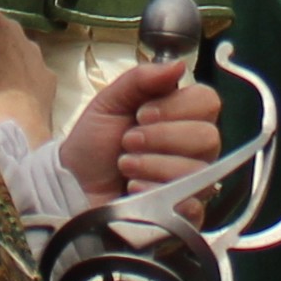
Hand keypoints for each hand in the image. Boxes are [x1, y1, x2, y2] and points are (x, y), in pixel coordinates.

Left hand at [59, 60, 222, 211]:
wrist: (72, 186)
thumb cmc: (93, 145)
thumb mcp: (109, 102)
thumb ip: (140, 79)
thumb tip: (177, 64)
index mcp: (180, 116)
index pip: (208, 101)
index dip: (177, 107)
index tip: (142, 114)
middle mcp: (193, 149)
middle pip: (208, 136)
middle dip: (160, 137)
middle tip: (129, 142)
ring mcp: (193, 184)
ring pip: (198, 171)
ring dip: (152, 165)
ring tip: (125, 166)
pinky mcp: (185, 216)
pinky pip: (190, 204)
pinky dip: (154, 192)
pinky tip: (134, 190)